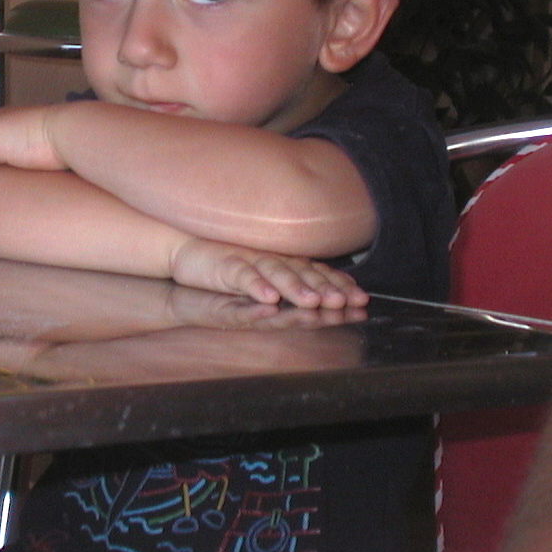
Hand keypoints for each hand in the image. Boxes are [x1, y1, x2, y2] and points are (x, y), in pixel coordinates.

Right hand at [170, 236, 368, 308]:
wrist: (189, 248)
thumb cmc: (230, 263)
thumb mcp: (265, 272)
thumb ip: (291, 277)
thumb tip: (325, 290)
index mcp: (283, 261)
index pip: (317, 273)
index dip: (339, 285)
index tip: (361, 298)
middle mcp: (272, 258)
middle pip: (304, 273)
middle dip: (327, 289)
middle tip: (346, 302)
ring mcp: (250, 261)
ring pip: (278, 273)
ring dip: (297, 288)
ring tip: (314, 302)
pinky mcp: (227, 266)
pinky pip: (244, 277)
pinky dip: (257, 287)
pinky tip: (269, 298)